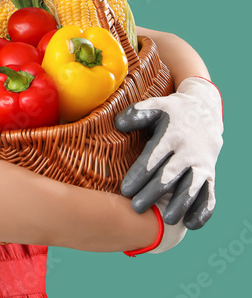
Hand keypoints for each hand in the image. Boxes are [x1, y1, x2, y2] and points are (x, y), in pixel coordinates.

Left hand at [115, 77, 222, 229]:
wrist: (205, 115)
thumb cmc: (171, 114)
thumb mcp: (154, 106)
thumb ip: (135, 114)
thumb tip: (118, 124)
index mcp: (171, 136)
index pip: (153, 158)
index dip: (139, 175)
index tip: (125, 190)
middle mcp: (188, 153)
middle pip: (170, 176)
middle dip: (153, 193)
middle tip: (136, 207)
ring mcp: (201, 166)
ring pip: (192, 188)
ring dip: (180, 204)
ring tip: (166, 220)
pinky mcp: (210, 176)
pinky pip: (209, 196)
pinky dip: (202, 211)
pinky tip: (190, 224)